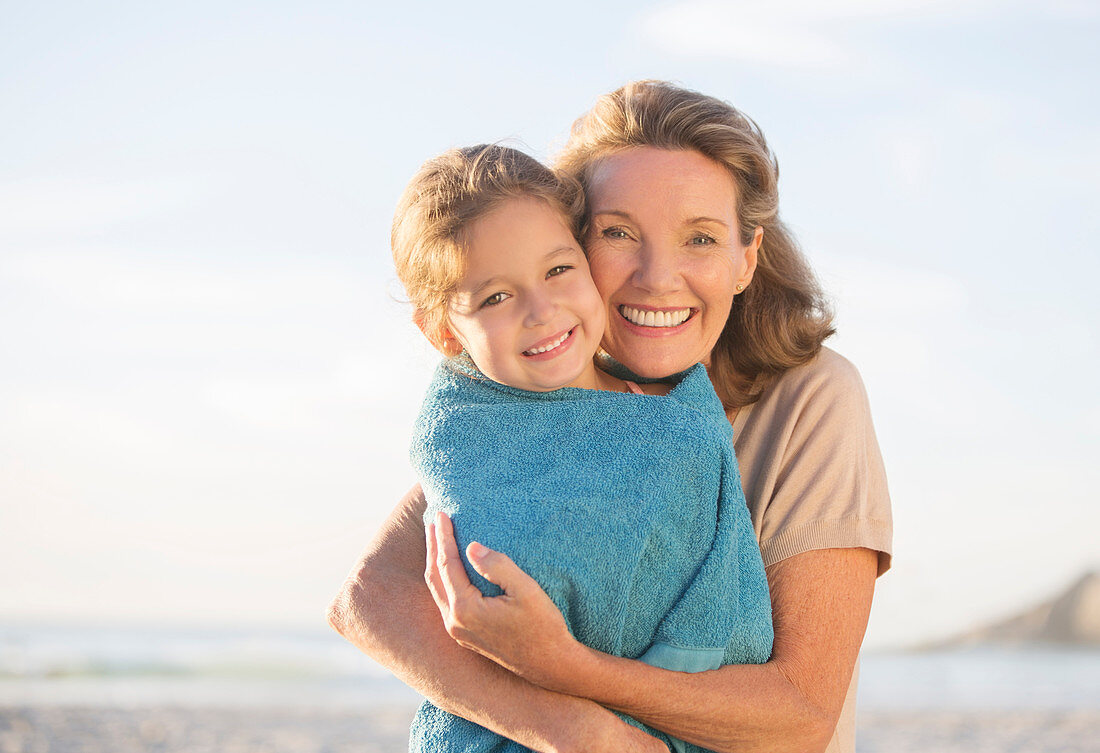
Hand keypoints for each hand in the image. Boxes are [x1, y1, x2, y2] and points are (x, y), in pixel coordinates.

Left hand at [424, 511, 579, 689]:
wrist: (550, 665)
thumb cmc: (543, 626)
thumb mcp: (525, 590)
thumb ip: (497, 566)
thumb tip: (471, 547)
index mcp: (466, 609)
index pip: (448, 565)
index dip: (444, 537)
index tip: (441, 514)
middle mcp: (455, 622)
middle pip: (435, 577)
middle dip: (433, 547)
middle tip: (433, 521)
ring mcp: (458, 632)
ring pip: (438, 591)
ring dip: (436, 564)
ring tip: (436, 541)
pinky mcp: (465, 636)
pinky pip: (446, 601)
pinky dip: (444, 580)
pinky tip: (450, 570)